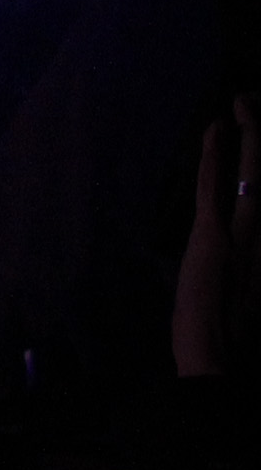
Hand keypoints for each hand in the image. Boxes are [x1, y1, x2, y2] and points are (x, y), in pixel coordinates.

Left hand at [178, 93, 259, 377]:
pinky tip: (216, 128)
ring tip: (246, 102)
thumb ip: (256, 267)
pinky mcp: (216, 237)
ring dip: (251, 136)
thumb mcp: (252, 298)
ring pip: (254, 175)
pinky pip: (213, 185)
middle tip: (260, 105)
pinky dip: (213, 154)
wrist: (221, 367)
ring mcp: (248, 237)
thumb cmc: (235, 344)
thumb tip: (253, 249)